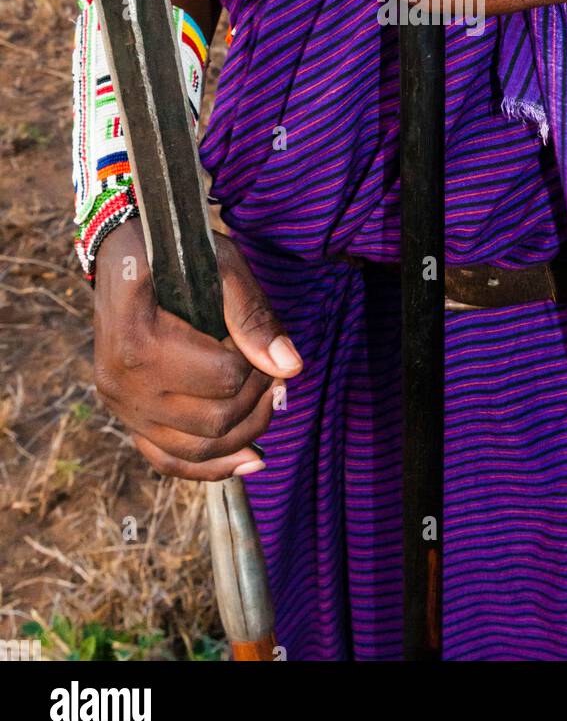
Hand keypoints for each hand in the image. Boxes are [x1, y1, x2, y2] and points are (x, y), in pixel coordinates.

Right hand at [93, 220, 302, 479]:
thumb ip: (253, 315)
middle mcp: (122, 383)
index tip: (254, 338)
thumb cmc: (173, 252)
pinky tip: (248, 460)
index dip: (255, 360)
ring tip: (267, 400)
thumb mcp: (219, 263)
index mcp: (139, 340)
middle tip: (271, 370)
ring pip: (197, 449)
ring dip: (245, 432)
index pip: (223, 377)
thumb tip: (290, 367)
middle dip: (257, 398)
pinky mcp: (126, 419)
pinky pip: (169, 461)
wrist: (121, 255)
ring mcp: (121, 406)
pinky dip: (211, 467)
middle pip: (214, 420)